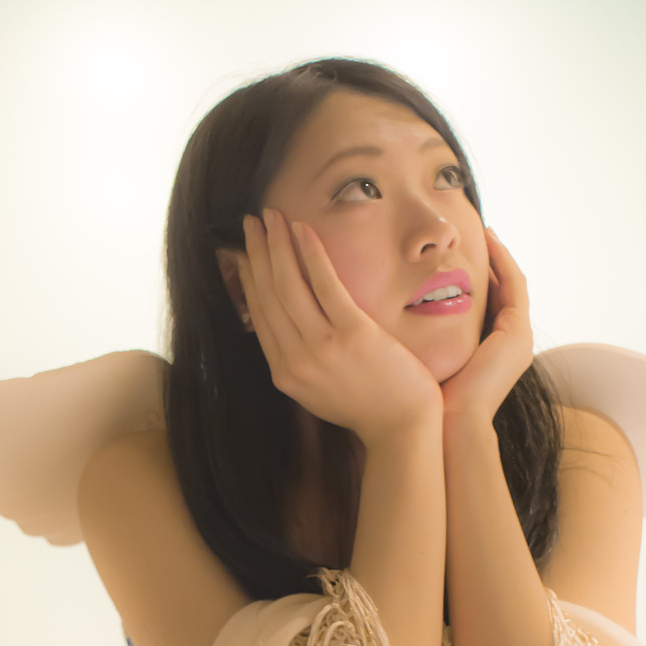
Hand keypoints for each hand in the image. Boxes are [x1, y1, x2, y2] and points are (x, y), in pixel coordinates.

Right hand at [236, 208, 442, 447]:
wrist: (402, 429)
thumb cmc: (366, 406)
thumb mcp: (316, 390)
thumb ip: (297, 359)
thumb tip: (282, 324)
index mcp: (283, 372)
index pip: (258, 313)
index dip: (248, 276)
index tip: (243, 251)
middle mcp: (294, 360)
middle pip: (267, 293)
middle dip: (256, 252)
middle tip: (252, 222)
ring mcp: (321, 347)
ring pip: (288, 284)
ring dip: (276, 244)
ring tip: (271, 217)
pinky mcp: (352, 334)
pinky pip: (324, 284)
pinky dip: (310, 253)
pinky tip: (302, 230)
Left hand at [439, 228, 532, 423]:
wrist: (447, 424)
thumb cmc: (427, 399)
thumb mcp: (425, 358)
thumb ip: (420, 338)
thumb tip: (388, 318)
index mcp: (492, 350)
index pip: (490, 303)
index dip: (481, 276)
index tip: (462, 254)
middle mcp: (511, 343)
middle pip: (505, 291)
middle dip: (494, 262)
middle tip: (481, 233)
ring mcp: (518, 339)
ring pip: (513, 284)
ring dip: (501, 256)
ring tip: (485, 231)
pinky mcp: (517, 334)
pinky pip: (515, 286)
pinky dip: (504, 262)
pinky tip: (489, 241)